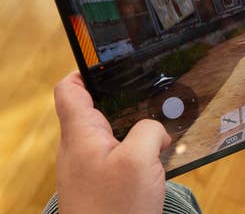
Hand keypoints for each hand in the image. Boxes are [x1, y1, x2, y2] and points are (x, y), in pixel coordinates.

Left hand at [54, 72, 170, 213]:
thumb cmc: (115, 211)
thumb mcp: (140, 160)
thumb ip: (149, 130)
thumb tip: (155, 131)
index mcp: (81, 134)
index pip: (69, 89)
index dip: (84, 70)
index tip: (108, 62)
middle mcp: (79, 148)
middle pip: (95, 109)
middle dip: (124, 100)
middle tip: (150, 93)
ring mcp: (89, 167)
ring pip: (111, 133)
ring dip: (135, 128)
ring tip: (160, 125)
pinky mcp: (102, 183)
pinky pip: (118, 155)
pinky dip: (137, 151)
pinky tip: (158, 157)